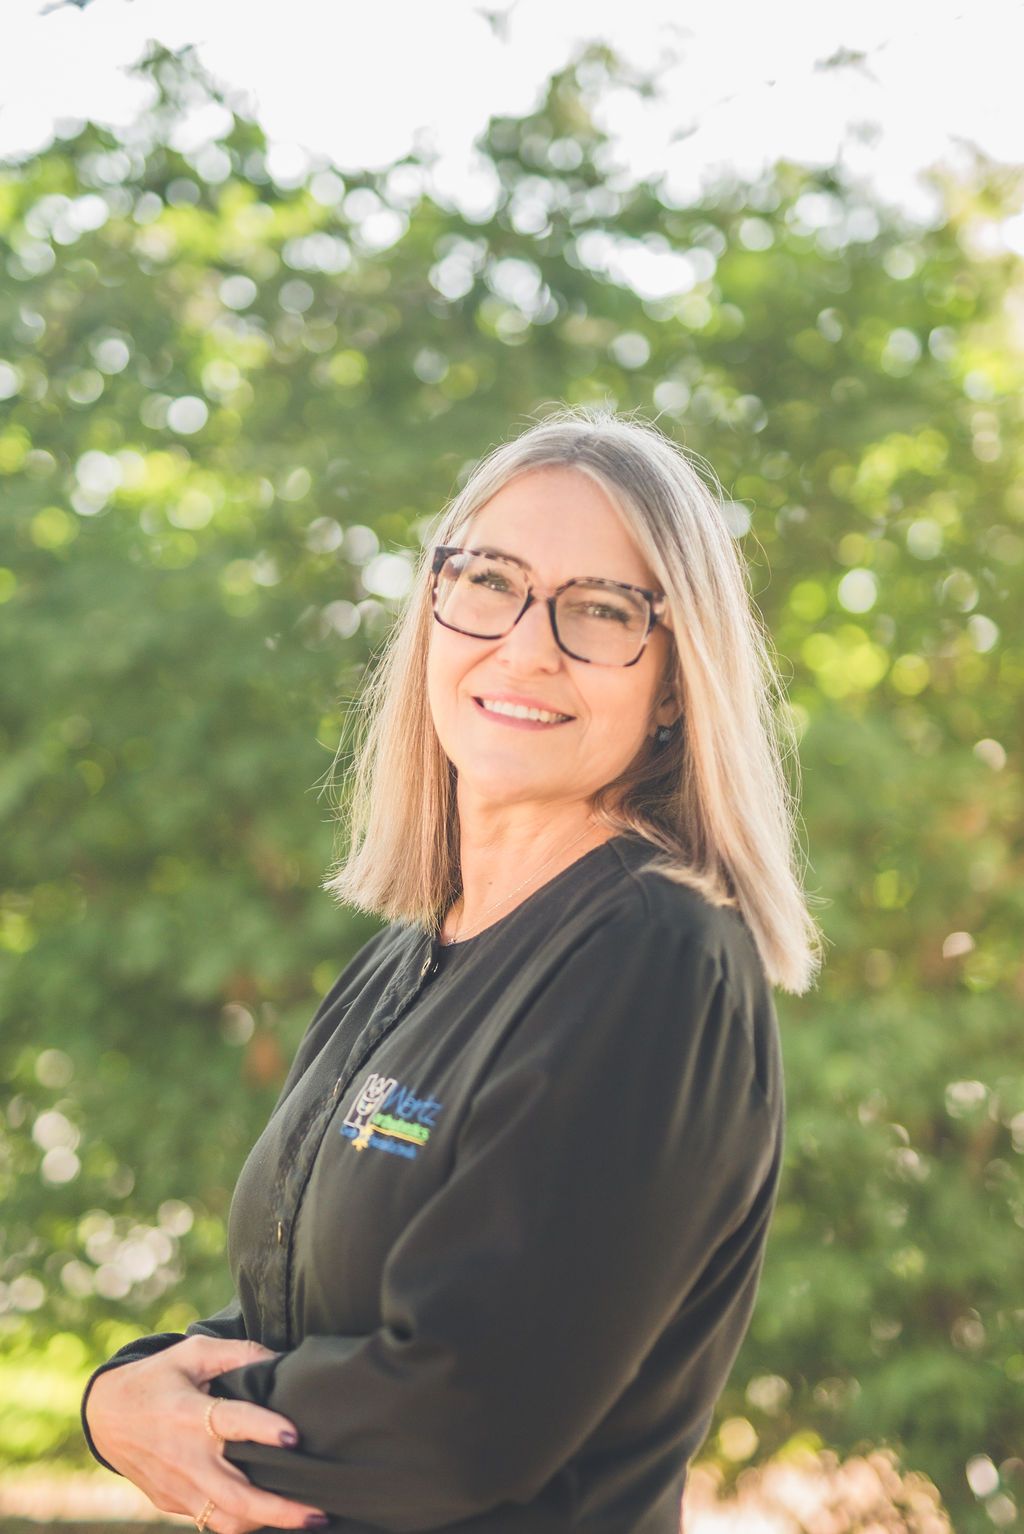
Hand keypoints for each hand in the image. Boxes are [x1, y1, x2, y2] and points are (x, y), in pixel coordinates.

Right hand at [85, 1335, 329, 1531]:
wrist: (106, 1417)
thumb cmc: (159, 1378)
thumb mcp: (193, 1353)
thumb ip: (239, 1353)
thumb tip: (283, 1358)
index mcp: (189, 1413)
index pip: (230, 1422)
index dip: (263, 1429)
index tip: (294, 1436)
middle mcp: (186, 1457)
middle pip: (235, 1493)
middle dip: (279, 1508)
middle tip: (318, 1511)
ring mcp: (180, 1487)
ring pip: (226, 1519)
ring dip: (266, 1522)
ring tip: (307, 1519)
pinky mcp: (175, 1504)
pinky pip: (212, 1521)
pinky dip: (243, 1522)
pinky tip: (273, 1516)